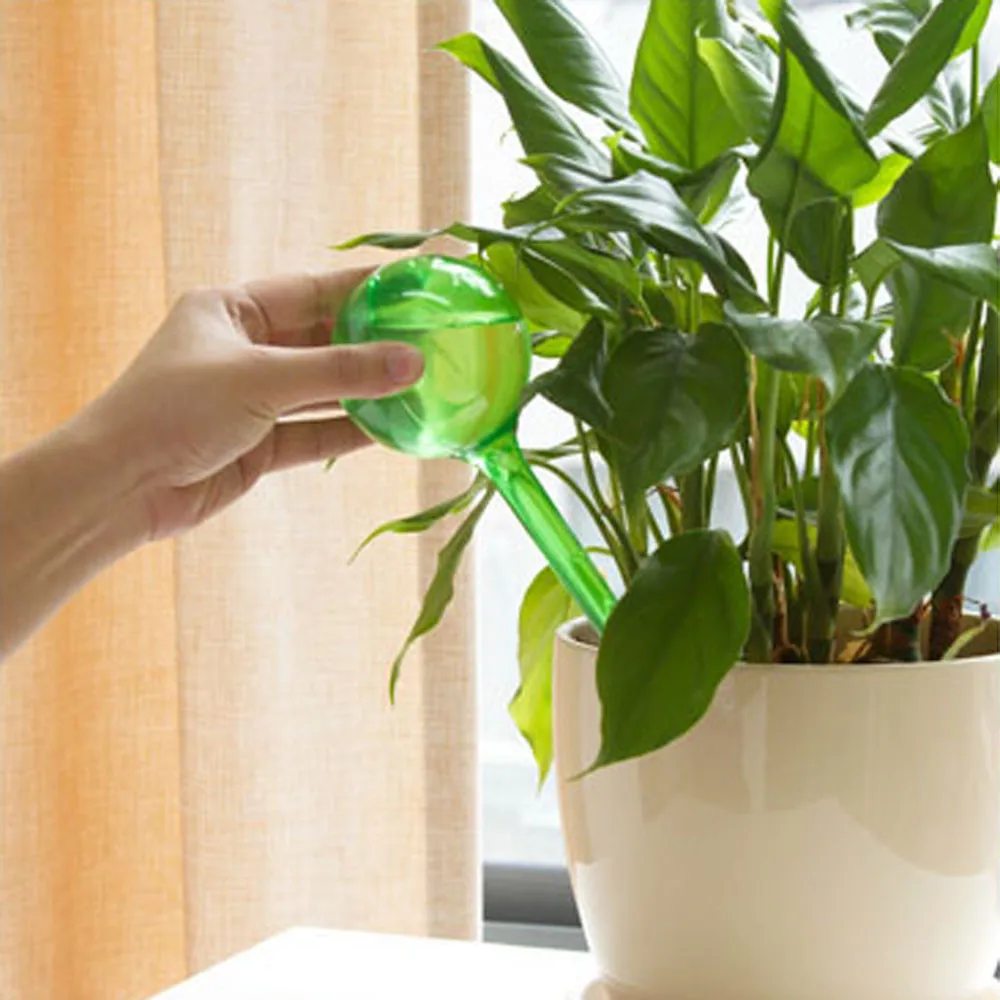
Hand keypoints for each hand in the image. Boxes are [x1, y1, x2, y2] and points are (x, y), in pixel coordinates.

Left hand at [86, 268, 422, 538]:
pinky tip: (392, 429)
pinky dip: (350, 431)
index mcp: (232, 310)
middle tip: (433, 342)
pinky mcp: (258, 444)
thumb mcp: (262, 379)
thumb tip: (412, 362)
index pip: (313, 290)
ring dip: (368, 392)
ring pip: (324, 390)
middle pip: (325, 340)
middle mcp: (245, 350)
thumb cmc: (173, 410)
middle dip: (375, 344)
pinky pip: (315, 431)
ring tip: (424, 387)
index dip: (366, 287)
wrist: (119, 487)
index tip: (418, 284)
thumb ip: (339, 371)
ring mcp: (252, 399)